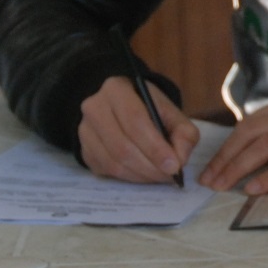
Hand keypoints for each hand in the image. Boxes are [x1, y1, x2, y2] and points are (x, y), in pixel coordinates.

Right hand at [78, 76, 199, 182]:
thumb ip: (183, 133)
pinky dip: (130, 178)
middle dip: (150, 166)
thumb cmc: (149, 110)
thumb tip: (180, 159)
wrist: (122, 108)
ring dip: (141, 175)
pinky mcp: (84, 150)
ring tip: (160, 176)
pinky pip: (107, 171)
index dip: (155, 147)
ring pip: (114, 162)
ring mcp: (85, 130)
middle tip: (170, 176)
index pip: (135, 120)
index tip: (174, 166)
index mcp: (117, 89)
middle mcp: (94, 107)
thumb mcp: (172, 112)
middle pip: (122, 145)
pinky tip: (144, 175)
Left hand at [197, 94, 267, 193]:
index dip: (227, 145)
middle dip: (225, 158)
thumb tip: (258, 146)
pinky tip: (254, 189)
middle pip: (251, 134)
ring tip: (223, 186)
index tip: (212, 165)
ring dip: (239, 168)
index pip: (250, 123)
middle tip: (209, 180)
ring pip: (265, 147)